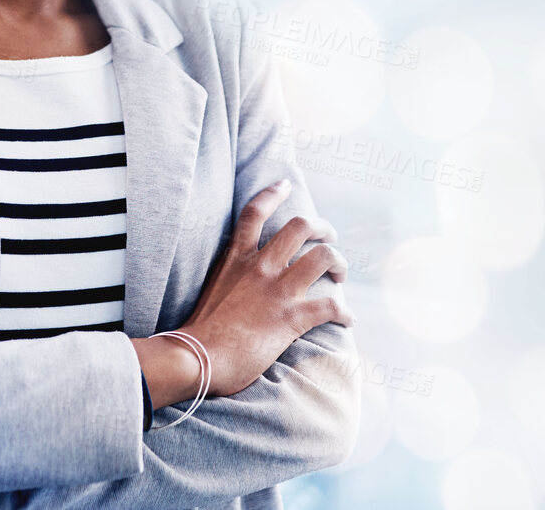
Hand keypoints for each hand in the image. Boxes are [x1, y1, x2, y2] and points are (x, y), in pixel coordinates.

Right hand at [164, 179, 354, 400]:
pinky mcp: (292, 317)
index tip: (285, 185)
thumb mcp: (210, 292)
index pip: (254, 213)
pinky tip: (347, 320)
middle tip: (329, 236)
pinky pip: (331, 305)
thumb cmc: (197, 333)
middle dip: (322, 227)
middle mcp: (261, 267)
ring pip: (324, 256)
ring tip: (340, 274)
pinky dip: (344, 312)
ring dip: (339, 263)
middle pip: (301, 227)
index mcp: (236, 259)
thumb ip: (229, 281)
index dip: (272, 194)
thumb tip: (237, 289)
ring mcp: (278, 290)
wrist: (196, 359)